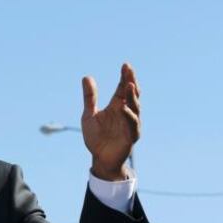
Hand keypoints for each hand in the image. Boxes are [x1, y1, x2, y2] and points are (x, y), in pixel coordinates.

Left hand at [81, 63, 140, 180]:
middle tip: (129, 70)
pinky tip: (123, 108)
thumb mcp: (89, 115)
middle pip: (132, 94)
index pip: (122, 89)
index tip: (126, 65)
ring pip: (135, 107)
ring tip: (129, 85)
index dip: (125, 77)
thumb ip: (90, 98)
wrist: (100, 158)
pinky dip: (128, 116)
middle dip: (131, 82)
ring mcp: (130, 124)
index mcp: (117, 106)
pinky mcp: (131, 136)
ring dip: (132, 97)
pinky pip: (132, 125)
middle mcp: (126, 113)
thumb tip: (86, 77)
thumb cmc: (96, 137)